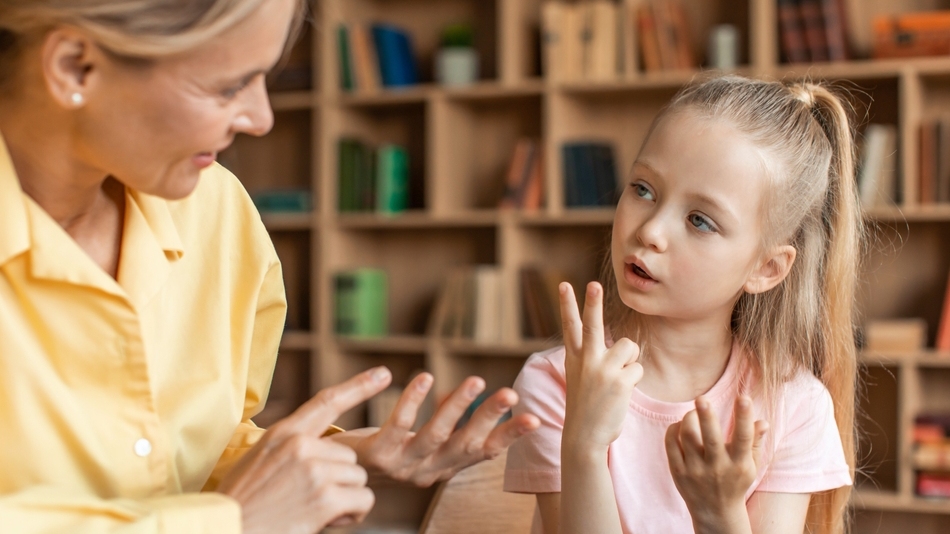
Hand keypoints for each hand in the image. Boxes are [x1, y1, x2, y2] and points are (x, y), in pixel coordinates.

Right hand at [217, 366, 392, 533]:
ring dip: (345, 498)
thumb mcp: (260, 459)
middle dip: (339, 480)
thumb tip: (318, 446)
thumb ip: (290, 446)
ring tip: (313, 510)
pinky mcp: (326, 498)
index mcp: (285, 433)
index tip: (383, 374)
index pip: (328, 402)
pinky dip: (352, 514)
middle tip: (310, 498)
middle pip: (350, 456)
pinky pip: (364, 500)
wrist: (227, 529)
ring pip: (359, 478)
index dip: (359, 386)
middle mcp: (302, 446)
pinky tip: (326, 520)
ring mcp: (315, 470)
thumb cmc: (242, 501)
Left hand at [337, 372, 540, 486]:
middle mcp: (428, 471)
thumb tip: (469, 394)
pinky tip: (425, 377)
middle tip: (510, 395)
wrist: (334, 478)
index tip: (535, 420)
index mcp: (443, 468)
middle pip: (465, 444)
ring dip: (457, 407)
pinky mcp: (378, 455)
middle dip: (489, 419)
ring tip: (475, 380)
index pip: (483, 452)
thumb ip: (447, 425)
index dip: (509, 437)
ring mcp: (403, 465)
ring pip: (436, 435)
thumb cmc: (384, 454)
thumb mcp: (422, 446)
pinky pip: (399, 425)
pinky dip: (413, 400)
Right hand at [560, 281, 642, 452]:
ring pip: (629, 347)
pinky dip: (633, 380)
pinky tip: (621, 393)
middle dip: (593, 303)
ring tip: (617, 379)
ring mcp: (602, 369)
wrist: (583, 437)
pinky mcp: (619, 381)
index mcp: (574, 358)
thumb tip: (624, 346)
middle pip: (593, 324)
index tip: (564, 285)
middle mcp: (586, 360)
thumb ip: (593, 358)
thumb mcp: (581, 378)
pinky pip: (637, 368)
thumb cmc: (586, 407)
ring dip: (630, 360)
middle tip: (594, 284)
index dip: (567, 304)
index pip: (570, 326)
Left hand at [664, 395, 768, 532]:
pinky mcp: (678, 472)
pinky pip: (671, 444)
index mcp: (739, 464)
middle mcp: (717, 468)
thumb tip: (763, 421)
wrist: (715, 512)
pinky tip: (681, 425)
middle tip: (702, 398)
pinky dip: (674, 429)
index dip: (744, 417)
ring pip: (687, 437)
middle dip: (706, 416)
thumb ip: (755, 442)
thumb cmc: (735, 481)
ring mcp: (695, 470)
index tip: (744, 397)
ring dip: (689, 418)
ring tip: (695, 412)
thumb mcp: (750, 466)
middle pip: (710, 438)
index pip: (743, 438)